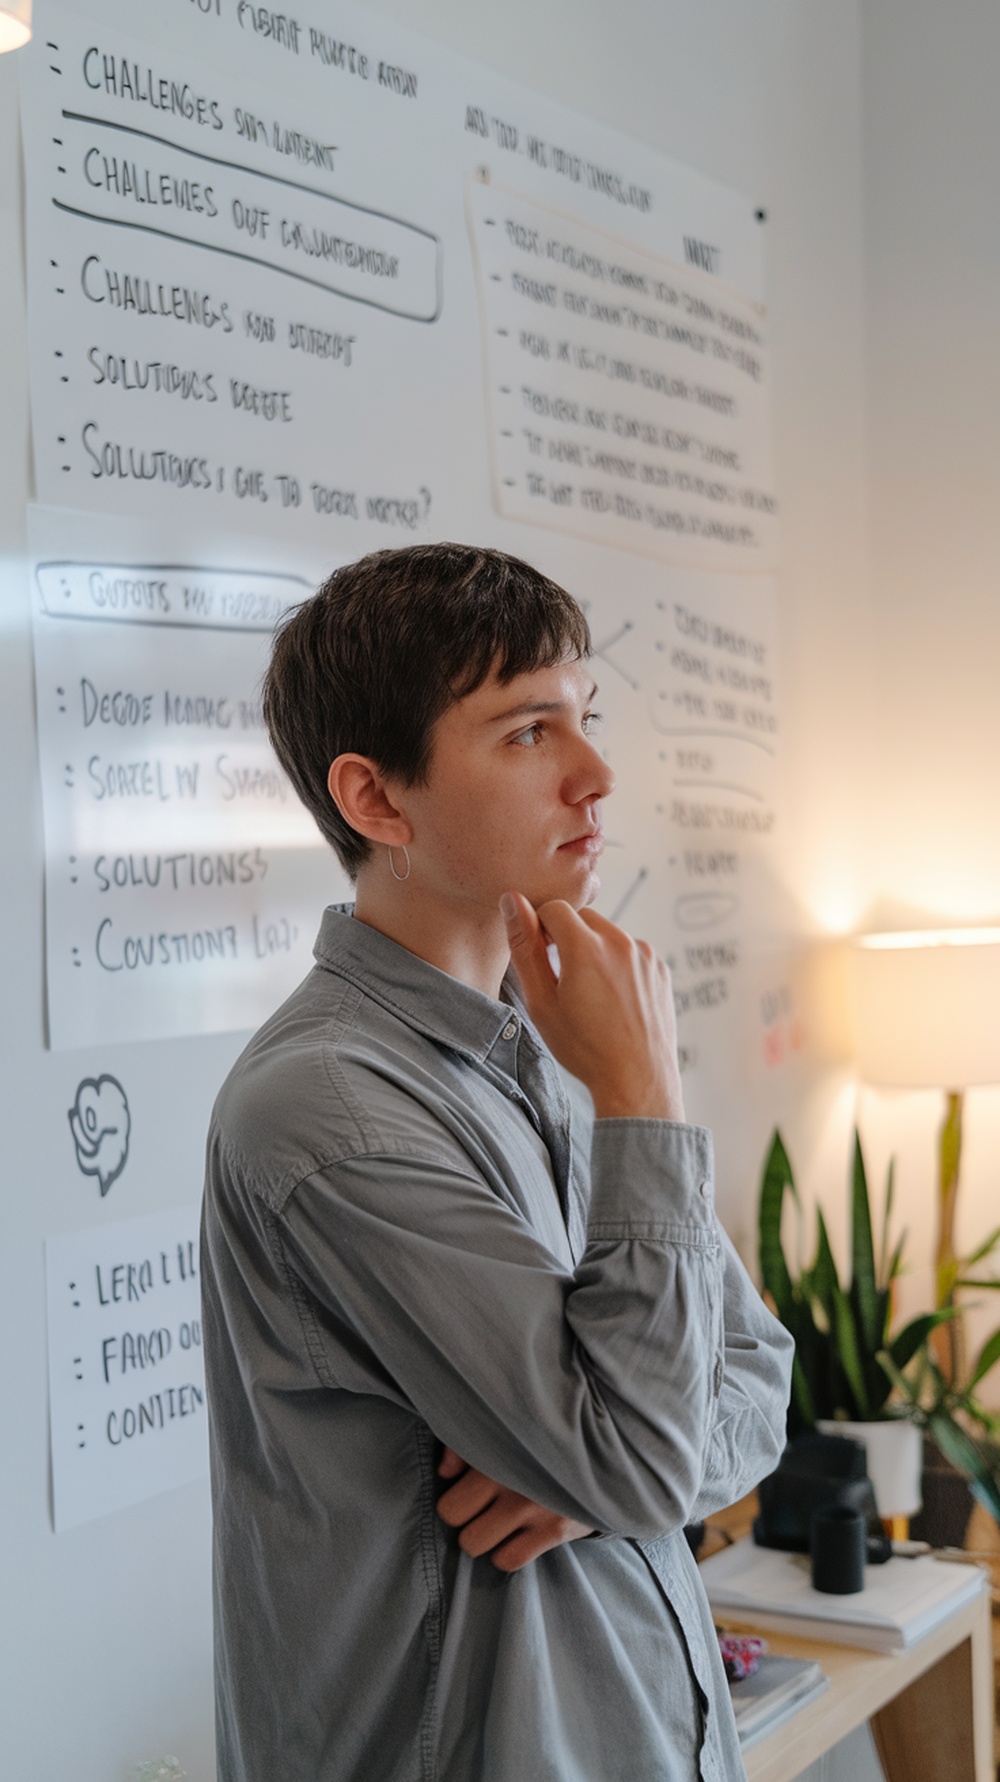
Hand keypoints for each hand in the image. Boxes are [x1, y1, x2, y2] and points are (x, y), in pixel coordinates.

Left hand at [436, 1448, 593, 1570]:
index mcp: (494, 1450)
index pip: (449, 1500)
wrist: (596, 1459)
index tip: (472, 1494)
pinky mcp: (557, 1529)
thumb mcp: (499, 1435)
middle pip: (453, 1519)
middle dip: (466, 1519)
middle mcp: (511, 1477)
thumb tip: (444, 1472)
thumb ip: (463, 1447)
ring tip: (500, 1523)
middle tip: (485, 1509)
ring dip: (485, 1539)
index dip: (456, 1500)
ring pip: (475, 1543)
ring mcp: (534, 1505)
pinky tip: (520, 1537)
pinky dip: (508, 1554)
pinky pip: (508, 1560)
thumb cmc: (535, 1449)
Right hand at [500, 893, 684, 1120]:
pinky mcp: (659, 968)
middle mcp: (620, 942)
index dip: (540, 928)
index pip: (553, 908)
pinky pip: (630, 951)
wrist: (637, 1080)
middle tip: (562, 980)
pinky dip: (617, 964)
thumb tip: (512, 901)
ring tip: (590, 994)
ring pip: (607, 934)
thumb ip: (525, 947)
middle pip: (582, 918)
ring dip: (593, 950)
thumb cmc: (585, 1048)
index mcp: (586, 947)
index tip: (541, 957)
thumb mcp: (542, 1002)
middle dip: (567, 938)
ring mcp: (645, 954)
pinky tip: (613, 999)